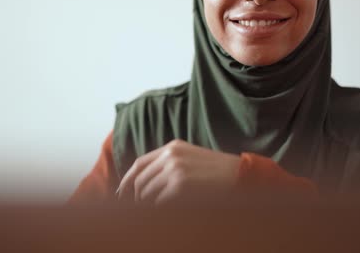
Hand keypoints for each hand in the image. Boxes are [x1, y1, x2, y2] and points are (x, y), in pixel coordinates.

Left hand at [116, 139, 240, 204]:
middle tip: (134, 208)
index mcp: (172, 146)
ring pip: (147, 192)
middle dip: (135, 196)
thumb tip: (145, 181)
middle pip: (140, 179)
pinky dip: (157, 209)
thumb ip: (170, 162)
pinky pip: (159, 202)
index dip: (127, 180)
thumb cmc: (217, 171)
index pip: (139, 163)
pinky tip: (163, 212)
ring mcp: (175, 170)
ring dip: (146, 205)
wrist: (239, 174)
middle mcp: (170, 155)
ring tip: (152, 211)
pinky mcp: (180, 185)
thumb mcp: (191, 157)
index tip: (121, 193)